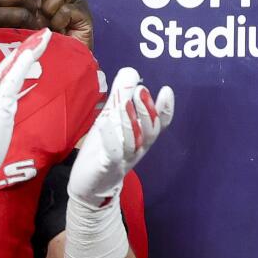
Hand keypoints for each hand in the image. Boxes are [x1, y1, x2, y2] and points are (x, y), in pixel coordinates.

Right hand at [0, 31, 50, 185]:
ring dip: (29, 49)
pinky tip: (32, 52)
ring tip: (44, 35)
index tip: (36, 42)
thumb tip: (9, 102)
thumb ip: (0, 107)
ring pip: (13, 65)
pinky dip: (23, 63)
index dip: (22, 54)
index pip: (8, 68)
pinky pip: (13, 79)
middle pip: (11, 61)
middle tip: (45, 32)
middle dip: (29, 45)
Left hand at [32, 0, 94, 46]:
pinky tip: (59, 28)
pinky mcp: (85, 16)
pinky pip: (68, 7)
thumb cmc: (44, 39)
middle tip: (40, 5)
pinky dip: (60, 19)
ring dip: (51, 7)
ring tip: (49, 22)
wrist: (61, 62)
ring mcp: (77, 3)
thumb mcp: (30, 14)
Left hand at [69, 66, 173, 205]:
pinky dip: (110, 138)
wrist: (90, 186)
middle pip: (150, 131)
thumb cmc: (104, 150)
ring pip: (133, 141)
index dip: (165, 108)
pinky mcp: (108, 167)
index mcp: (142, 137)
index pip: (159, 123)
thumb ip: (121, 96)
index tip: (167, 90)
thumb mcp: (112, 120)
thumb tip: (131, 71)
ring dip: (130, 122)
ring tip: (124, 103)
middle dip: (146, 110)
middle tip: (141, 90)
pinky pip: (113, 154)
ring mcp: (125, 159)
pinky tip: (104, 123)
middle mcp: (138, 148)